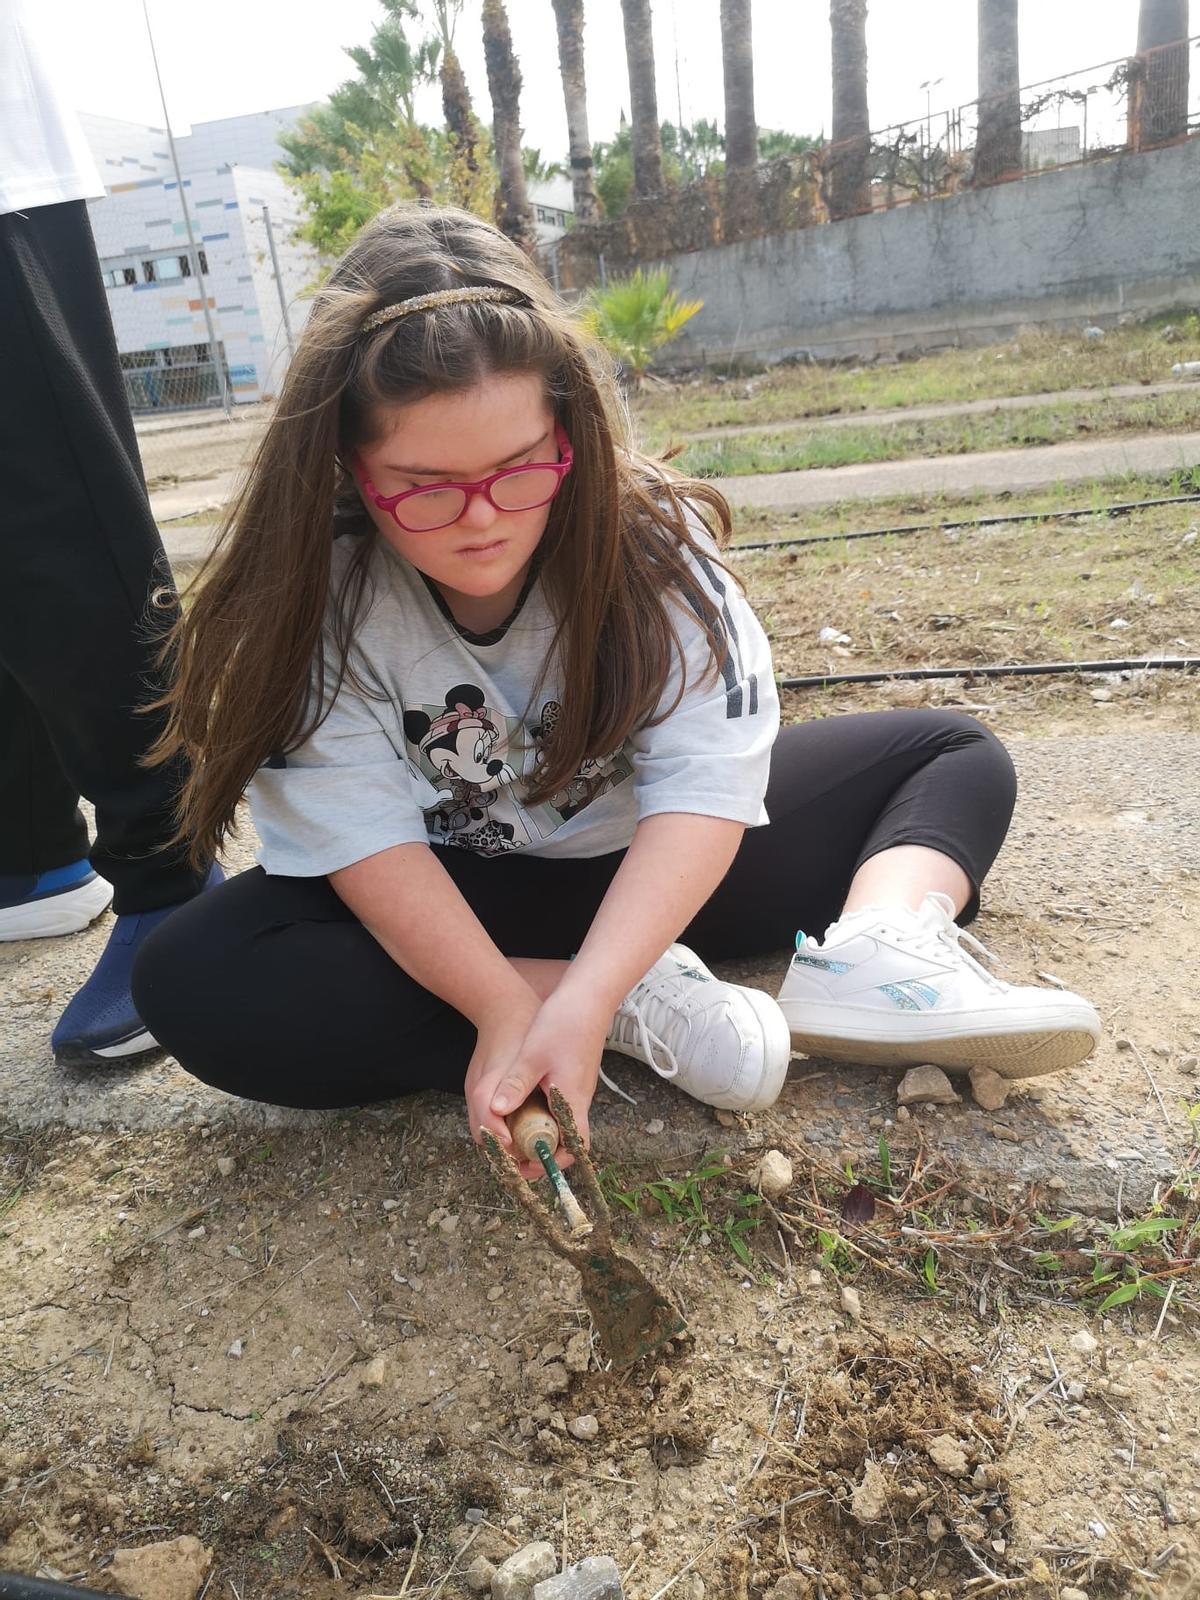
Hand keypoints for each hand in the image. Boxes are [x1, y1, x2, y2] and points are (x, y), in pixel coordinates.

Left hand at [474, 989, 611, 1178]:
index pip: (575, 1147)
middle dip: (541, 1152)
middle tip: (513, 1155)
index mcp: (572, 1099)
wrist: (588, 996)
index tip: (529, 1165)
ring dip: (539, 1133)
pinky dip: (541, 1115)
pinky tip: (520, 1107)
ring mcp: (576, 1088)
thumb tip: (497, 1111)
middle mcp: (579, 1099)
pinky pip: (558, 1107)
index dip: (555, 1162)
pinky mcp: (571, 1078)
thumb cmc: (564, 1023)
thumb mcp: (534, 1054)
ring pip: (561, 1123)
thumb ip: (516, 1083)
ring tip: (512, 1135)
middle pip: (566, 1140)